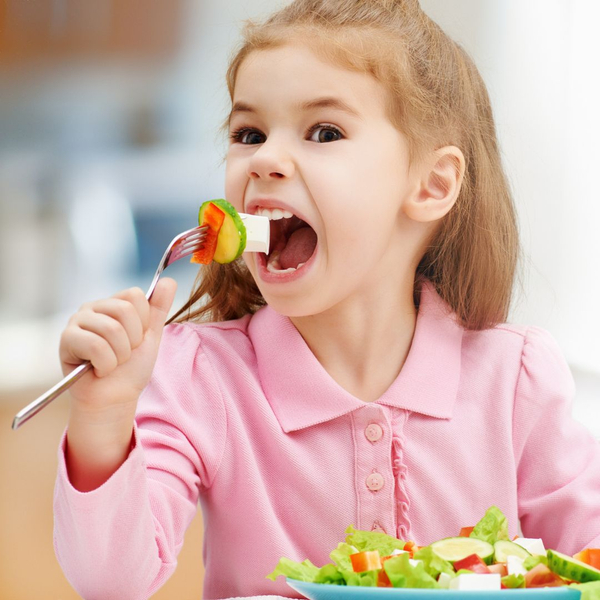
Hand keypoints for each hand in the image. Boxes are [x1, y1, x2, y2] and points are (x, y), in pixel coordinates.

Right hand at [59, 278, 177, 414]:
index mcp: (112, 303)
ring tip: (111, 363)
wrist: (116, 397)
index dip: (143, 323)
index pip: (135, 295)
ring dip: (119, 355)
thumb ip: (159, 308)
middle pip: (125, 311)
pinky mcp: (66, 339)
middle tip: (123, 354)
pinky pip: (96, 346)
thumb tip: (169, 280)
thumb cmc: (131, 367)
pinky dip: (106, 364)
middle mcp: (92, 307)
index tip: (136, 340)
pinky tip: (98, 370)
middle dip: (132, 341)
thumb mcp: (151, 336)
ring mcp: (76, 321)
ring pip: (112, 329)